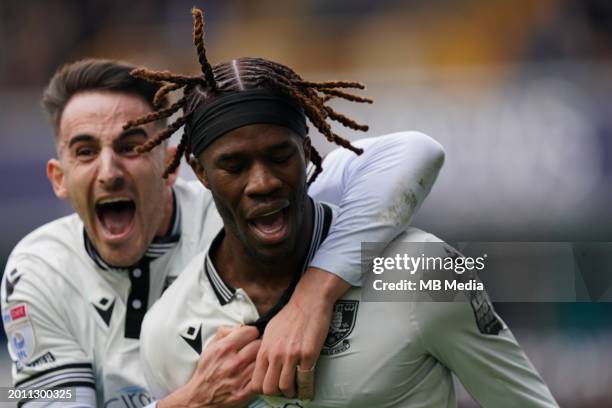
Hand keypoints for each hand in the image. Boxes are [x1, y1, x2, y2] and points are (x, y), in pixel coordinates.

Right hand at [159, 325, 260, 407]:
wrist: (199, 398)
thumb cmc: (207, 370)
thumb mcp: (210, 346)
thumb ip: (225, 331)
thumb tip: (242, 325)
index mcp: (224, 348)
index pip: (251, 331)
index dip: (252, 333)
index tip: (250, 337)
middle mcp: (232, 363)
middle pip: (260, 345)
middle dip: (258, 345)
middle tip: (254, 349)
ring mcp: (239, 379)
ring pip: (262, 361)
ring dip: (259, 360)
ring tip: (253, 361)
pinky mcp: (244, 393)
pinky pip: (260, 378)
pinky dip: (259, 375)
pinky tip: (253, 374)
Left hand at [251, 267, 349, 397]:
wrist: (308, 302)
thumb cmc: (289, 315)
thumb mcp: (269, 331)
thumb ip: (265, 349)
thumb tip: (263, 364)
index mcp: (264, 349)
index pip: (256, 382)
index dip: (264, 390)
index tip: (272, 388)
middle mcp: (275, 354)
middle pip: (269, 388)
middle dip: (277, 394)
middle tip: (285, 391)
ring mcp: (291, 355)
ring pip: (286, 387)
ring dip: (293, 392)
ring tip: (297, 389)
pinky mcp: (308, 354)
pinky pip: (306, 381)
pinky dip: (307, 389)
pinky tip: (308, 389)